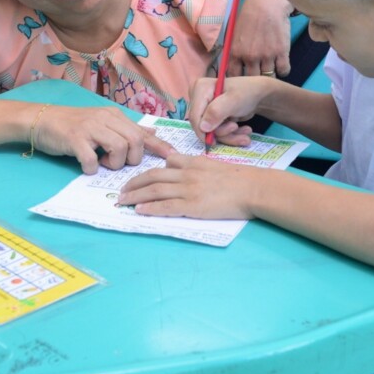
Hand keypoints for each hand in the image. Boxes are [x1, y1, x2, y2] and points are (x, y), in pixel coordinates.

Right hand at [31, 105, 172, 174]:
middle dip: (132, 158)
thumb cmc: (73, 125)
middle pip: (134, 140)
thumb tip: (153, 133)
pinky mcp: (74, 139)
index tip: (173, 157)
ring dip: (114, 163)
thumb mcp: (102, 123)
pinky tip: (86, 166)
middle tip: (118, 163)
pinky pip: (92, 158)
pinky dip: (92, 167)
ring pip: (119, 147)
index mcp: (114, 116)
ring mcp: (90, 128)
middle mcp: (105, 118)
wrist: (42, 120)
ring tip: (102, 162)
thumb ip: (126, 129)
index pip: (142, 131)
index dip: (159, 146)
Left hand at [117, 152, 262, 219]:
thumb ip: (196, 165)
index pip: (165, 164)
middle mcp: (186, 174)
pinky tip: (138, 211)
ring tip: (123, 201)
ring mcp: (188, 190)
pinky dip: (149, 208)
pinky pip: (165, 207)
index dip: (148, 171)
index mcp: (193, 162)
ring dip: (135, 196)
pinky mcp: (192, 206)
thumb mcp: (214, 164)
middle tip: (122, 190)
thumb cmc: (239, 178)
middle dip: (134, 183)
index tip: (137, 178)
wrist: (252, 188)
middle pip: (153, 177)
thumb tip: (178, 165)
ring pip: (154, 191)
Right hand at [187, 75, 269, 147]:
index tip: (214, 142)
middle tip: (236, 128)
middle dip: (221, 132)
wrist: (260, 95)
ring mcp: (206, 108)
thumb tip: (202, 127)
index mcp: (200, 88)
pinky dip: (231, 134)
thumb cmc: (247, 92)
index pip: (194, 115)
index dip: (203, 131)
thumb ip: (216, 112)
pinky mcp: (213, 117)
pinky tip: (243, 131)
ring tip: (245, 131)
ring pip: (211, 131)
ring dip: (229, 135)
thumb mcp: (233, 100)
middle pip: (202, 125)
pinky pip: (217, 132)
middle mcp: (200, 98)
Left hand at [229, 0, 291, 76]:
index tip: (242, 79)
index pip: (234, 76)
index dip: (238, 79)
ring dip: (270, 74)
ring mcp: (267, 55)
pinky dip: (283, 70)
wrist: (267, 3)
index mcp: (236, 52)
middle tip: (258, 74)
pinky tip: (280, 63)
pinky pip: (284, 71)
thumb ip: (235, 51)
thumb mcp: (235, 34)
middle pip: (252, 80)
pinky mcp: (282, 52)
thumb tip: (235, 67)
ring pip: (269, 77)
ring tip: (270, 67)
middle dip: (255, 79)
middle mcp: (250, 56)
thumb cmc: (250, 16)